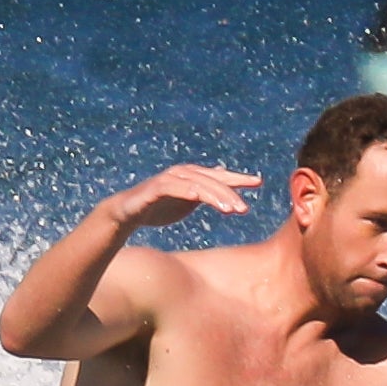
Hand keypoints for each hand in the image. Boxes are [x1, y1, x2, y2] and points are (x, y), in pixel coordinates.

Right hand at [106, 163, 261, 227]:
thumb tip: (227, 194)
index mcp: (193, 176)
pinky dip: (185, 190)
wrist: (127, 212)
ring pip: (196, 185)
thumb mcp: (188, 201)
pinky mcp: (154, 188)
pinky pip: (172, 188)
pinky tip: (198, 196)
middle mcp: (183, 173)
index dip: (239, 178)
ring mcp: (168, 179)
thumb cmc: (160, 206)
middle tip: (244, 209)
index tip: (259, 182)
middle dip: (229, 194)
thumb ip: (206, 195)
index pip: (220, 176)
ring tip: (229, 209)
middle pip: (212, 181)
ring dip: (214, 195)